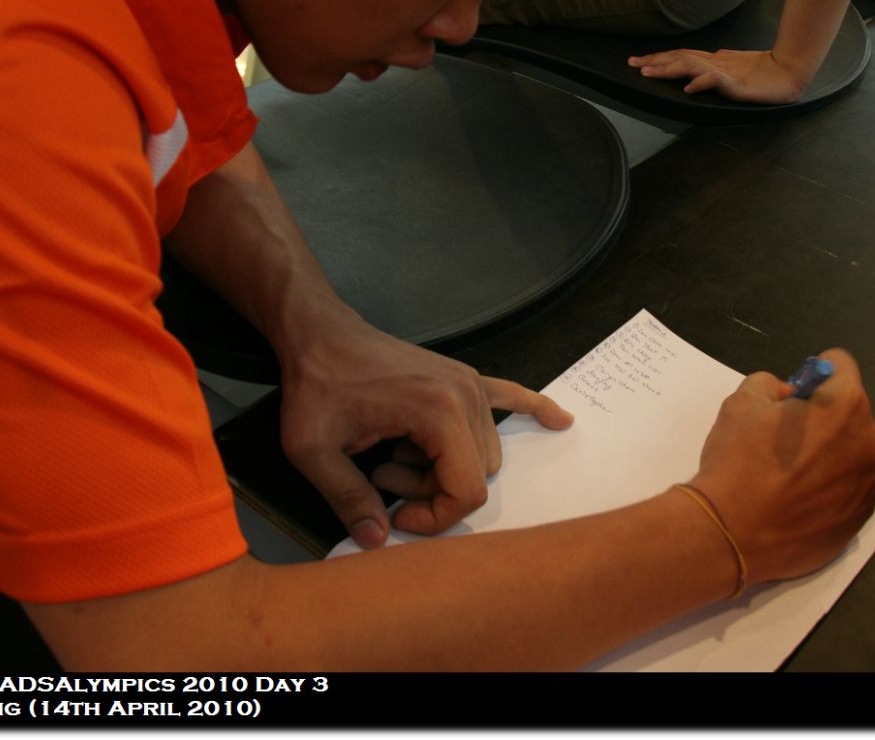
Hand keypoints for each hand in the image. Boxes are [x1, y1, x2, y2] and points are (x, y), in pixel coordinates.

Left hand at [278, 306, 572, 548]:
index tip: (396, 514)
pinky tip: (560, 420)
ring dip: (441, 468)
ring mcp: (469, 385)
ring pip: (481, 454)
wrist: (320, 335)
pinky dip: (534, 409)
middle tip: (381, 475)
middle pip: (477, 473)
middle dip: (432, 491)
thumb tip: (376, 539)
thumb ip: (347, 498)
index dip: (436, 517)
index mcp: (439, 412)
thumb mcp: (313, 449)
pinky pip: (510, 397)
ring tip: (392, 453)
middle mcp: (465, 395)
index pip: (467, 489)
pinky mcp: (464, 379)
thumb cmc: (316, 385)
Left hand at [628, 49, 808, 103]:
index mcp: (712, 61)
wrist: (788, 73)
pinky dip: (702, 82)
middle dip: (654, 61)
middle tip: (632, 64)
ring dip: (670, 69)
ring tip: (650, 73)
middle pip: (679, 58)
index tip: (636, 62)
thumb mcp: (732, 70)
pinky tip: (690, 88)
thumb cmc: (763, 72)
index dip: (658, 58)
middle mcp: (714, 62)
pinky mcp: (737, 83)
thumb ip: (714, 68)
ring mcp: (725, 72)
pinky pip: (716, 81)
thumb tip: (696, 72)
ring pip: (692, 66)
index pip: (679, 56)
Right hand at [689, 349, 874, 585]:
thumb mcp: (740, 404)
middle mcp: (870, 442)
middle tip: (784, 441)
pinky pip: (849, 490)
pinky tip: (797, 503)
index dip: (813, 374)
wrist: (729, 536)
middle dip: (824, 418)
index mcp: (845, 406)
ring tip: (789, 478)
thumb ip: (770, 384)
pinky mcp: (861, 519)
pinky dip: (829, 491)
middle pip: (851, 413)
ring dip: (830, 456)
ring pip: (852, 454)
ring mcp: (870, 485)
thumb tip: (788, 395)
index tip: (794, 395)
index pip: (839, 365)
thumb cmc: (737, 463)